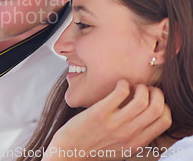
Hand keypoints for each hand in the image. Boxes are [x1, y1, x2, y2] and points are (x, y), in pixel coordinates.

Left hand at [44, 80, 171, 160]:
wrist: (69, 152)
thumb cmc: (93, 148)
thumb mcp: (121, 149)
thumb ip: (135, 137)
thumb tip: (146, 119)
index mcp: (136, 143)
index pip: (165, 121)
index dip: (163, 106)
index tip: (152, 100)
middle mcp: (128, 134)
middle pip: (157, 108)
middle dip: (156, 93)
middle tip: (145, 89)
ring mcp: (114, 123)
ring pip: (142, 99)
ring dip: (140, 87)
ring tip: (132, 86)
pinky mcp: (99, 113)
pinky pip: (120, 92)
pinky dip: (123, 83)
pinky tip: (118, 85)